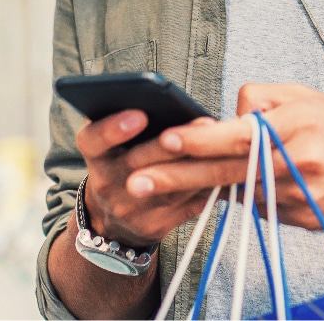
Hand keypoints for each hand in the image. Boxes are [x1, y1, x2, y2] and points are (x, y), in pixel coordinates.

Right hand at [75, 110, 242, 245]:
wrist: (114, 212)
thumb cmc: (123, 158)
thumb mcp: (115, 138)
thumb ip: (130, 116)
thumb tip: (165, 96)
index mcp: (96, 154)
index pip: (94, 140)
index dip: (114, 128)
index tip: (140, 115)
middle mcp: (106, 184)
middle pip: (139, 165)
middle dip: (173, 145)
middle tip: (205, 124)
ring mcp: (129, 210)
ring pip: (170, 189)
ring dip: (200, 166)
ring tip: (225, 144)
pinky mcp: (154, 226)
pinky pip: (188, 206)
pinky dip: (210, 186)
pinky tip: (229, 169)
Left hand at [125, 84, 323, 230]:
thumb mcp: (309, 98)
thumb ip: (264, 101)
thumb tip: (226, 114)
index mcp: (296, 127)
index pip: (238, 134)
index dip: (200, 139)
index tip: (167, 139)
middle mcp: (296, 164)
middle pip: (226, 172)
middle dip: (176, 177)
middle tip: (136, 180)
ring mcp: (297, 198)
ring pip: (238, 191)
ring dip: (205, 187)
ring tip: (160, 183)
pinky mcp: (299, 220)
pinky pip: (258, 207)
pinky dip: (246, 195)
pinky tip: (244, 185)